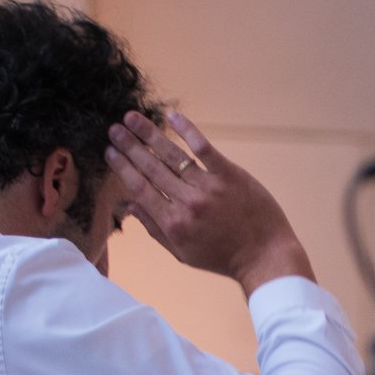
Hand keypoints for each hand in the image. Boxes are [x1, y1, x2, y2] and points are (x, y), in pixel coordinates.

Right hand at [104, 111, 312, 295]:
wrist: (265, 257)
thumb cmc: (223, 258)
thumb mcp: (183, 253)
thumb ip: (155, 229)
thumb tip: (130, 207)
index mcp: (173, 223)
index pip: (139, 189)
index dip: (122, 168)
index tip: (109, 152)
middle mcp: (187, 203)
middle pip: (151, 168)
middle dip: (129, 146)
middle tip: (113, 129)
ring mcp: (208, 187)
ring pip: (172, 155)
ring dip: (149, 134)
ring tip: (131, 118)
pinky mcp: (230, 175)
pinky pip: (204, 148)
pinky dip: (187, 130)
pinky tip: (171, 116)